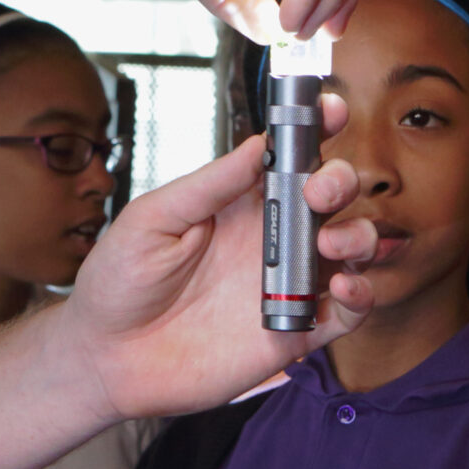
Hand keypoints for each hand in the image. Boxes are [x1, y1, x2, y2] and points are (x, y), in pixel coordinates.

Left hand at [53, 94, 375, 421]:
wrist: (106, 358)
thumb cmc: (119, 282)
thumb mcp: (153, 220)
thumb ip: (209, 185)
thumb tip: (258, 144)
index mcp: (240, 203)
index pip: (291, 158)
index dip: (319, 129)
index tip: (332, 110)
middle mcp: (271, 239)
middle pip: (332, 197)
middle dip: (340, 182)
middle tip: (318, 192)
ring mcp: (287, 284)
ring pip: (352, 249)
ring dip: (357, 236)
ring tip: (329, 243)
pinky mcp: (294, 332)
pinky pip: (346, 312)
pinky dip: (361, 296)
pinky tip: (342, 287)